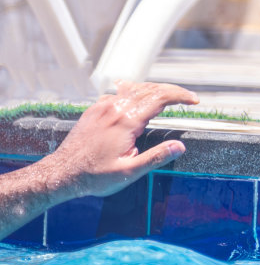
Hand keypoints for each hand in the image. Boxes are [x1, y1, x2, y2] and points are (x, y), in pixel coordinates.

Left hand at [42, 82, 196, 199]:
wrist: (61, 173)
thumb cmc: (94, 176)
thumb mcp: (129, 172)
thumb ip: (156, 157)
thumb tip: (180, 146)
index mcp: (126, 121)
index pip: (160, 98)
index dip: (180, 96)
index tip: (194, 101)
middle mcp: (114, 108)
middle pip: (150, 89)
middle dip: (172, 90)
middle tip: (188, 97)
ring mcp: (102, 107)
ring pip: (134, 88)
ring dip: (155, 89)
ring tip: (169, 96)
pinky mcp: (94, 111)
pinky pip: (119, 93)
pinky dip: (136, 92)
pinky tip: (138, 97)